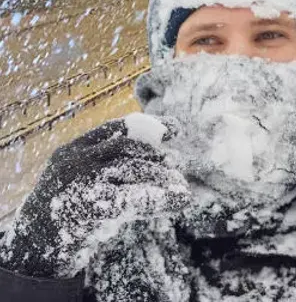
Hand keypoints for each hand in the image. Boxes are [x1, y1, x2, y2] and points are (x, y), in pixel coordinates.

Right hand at [1, 116, 189, 277]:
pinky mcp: (90, 206)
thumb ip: (115, 167)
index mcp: (75, 150)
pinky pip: (133, 197)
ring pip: (132, 169)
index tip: (176, 129)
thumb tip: (167, 160)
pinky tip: (181, 199)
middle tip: (176, 168)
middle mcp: (76, 160)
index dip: (149, 126)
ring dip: (162, 177)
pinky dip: (161, 197)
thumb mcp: (87, 181)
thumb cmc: (69, 211)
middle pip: (127, 149)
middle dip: (157, 157)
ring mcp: (80, 181)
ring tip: (181, 188)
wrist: (38, 245)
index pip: (117, 130)